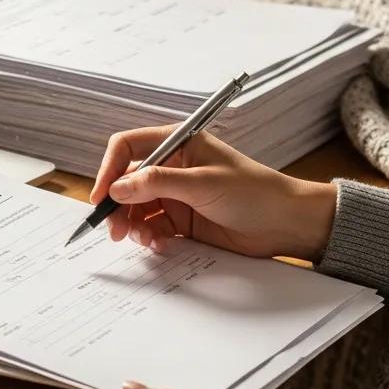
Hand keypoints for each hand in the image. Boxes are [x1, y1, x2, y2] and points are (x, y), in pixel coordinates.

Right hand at [90, 127, 335, 260]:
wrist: (286, 224)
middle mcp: (172, 166)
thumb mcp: (203, 183)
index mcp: (178, 143)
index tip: (101, 197)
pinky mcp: (182, 219)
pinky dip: (150, 237)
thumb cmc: (254, 192)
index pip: (128, 147)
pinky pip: (152, 227)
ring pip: (136, 208)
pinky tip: (161, 244)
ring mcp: (176, 194)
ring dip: (132, 225)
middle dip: (117, 206)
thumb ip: (158, 183)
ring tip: (143, 240)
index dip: (109, 170)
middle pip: (127, 182)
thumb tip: (117, 188)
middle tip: (114, 230)